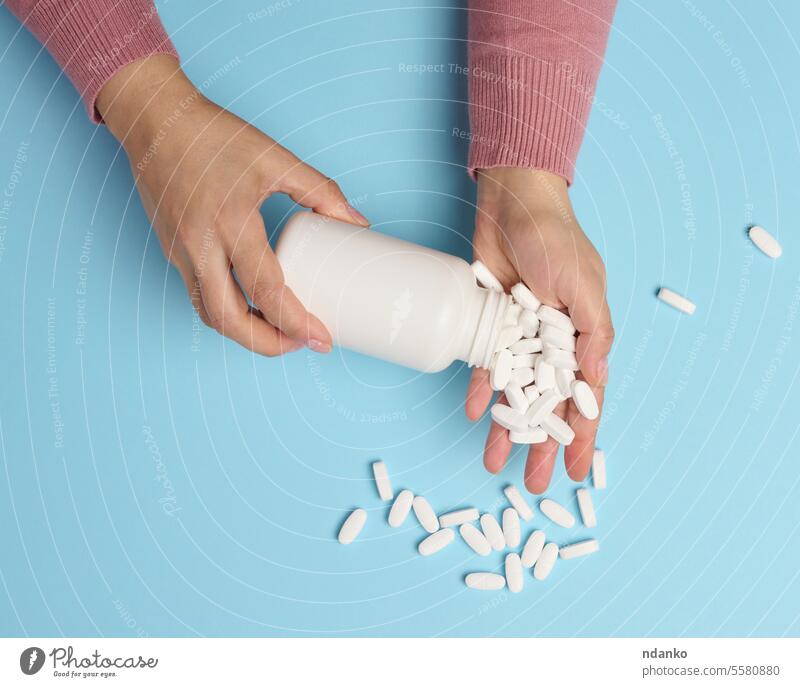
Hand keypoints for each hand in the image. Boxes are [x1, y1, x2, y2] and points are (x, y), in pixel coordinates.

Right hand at [97, 55, 368, 354]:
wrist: (154, 119)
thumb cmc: (215, 135)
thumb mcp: (277, 159)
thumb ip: (321, 191)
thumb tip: (356, 223)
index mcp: (231, 222)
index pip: (266, 290)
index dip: (296, 323)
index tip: (321, 337)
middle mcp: (200, 245)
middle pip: (230, 320)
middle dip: (268, 344)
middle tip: (302, 344)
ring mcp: (180, 253)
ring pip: (210, 315)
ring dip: (244, 333)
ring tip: (280, 331)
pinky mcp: (171, 252)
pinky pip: (198, 296)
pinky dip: (226, 313)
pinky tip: (251, 308)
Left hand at [465, 168, 613, 492]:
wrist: (513, 202)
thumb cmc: (557, 239)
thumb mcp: (584, 283)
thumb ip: (593, 330)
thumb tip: (597, 376)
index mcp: (582, 338)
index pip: (584, 399)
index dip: (582, 437)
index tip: (577, 472)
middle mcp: (550, 344)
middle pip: (545, 406)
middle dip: (539, 445)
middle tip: (534, 483)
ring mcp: (518, 338)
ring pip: (511, 394)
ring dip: (504, 428)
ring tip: (493, 462)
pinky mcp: (489, 324)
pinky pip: (482, 365)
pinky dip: (477, 389)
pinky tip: (471, 413)